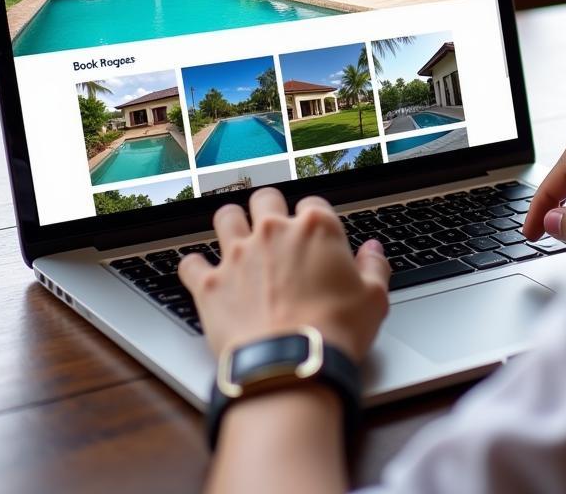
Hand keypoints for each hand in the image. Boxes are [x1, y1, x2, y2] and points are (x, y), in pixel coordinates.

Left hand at [178, 188, 390, 361]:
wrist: (290, 367)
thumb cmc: (335, 333)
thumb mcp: (373, 300)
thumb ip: (374, 268)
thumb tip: (373, 251)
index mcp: (316, 228)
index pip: (313, 203)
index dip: (315, 218)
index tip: (316, 235)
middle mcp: (273, 231)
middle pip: (265, 198)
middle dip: (269, 208)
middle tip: (274, 227)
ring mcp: (237, 255)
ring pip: (226, 216)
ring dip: (231, 223)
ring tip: (236, 235)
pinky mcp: (209, 284)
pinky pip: (191, 263)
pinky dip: (195, 266)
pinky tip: (201, 272)